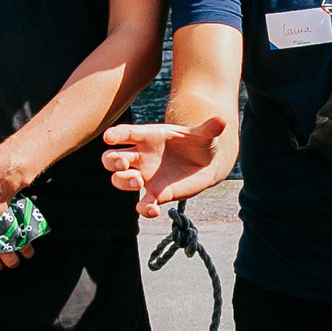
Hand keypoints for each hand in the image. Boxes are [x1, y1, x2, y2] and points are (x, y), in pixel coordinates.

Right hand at [100, 116, 228, 216]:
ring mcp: (145, 176)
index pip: (126, 134)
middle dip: (112, 160)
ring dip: (124, 182)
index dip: (116, 135)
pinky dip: (144, 209)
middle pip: (113, 158)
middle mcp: (141, 156)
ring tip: (138, 182)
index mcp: (148, 137)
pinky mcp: (155, 194)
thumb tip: (222, 120)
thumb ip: (210, 129)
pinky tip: (153, 210)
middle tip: (122, 163)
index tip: (109, 137)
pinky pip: (142, 204)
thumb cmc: (199, 143)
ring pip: (120, 180)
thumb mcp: (205, 135)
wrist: (205, 163)